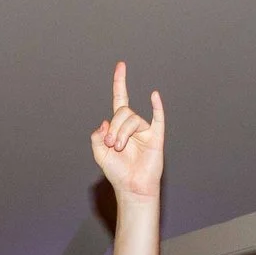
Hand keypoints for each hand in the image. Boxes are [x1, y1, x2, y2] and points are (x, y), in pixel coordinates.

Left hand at [88, 62, 165, 207]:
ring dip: (122, 133)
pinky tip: (153, 96)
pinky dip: (157, 106)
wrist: (131, 188)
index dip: (119, 83)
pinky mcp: (156, 137)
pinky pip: (158, 118)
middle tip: (113, 145)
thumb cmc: (117, 173)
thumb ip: (97, 136)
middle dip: (114, 127)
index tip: (121, 66)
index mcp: (119, 126)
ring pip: (132, 119)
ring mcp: (145, 131)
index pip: (120, 99)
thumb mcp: (99, 154)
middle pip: (123, 111)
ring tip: (120, 148)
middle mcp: (133, 125)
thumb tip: (106, 121)